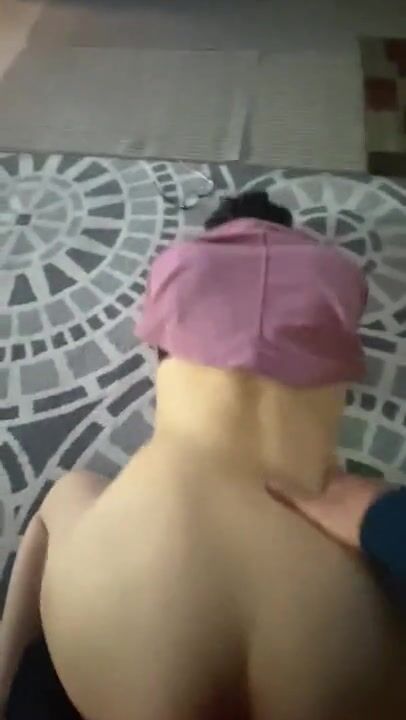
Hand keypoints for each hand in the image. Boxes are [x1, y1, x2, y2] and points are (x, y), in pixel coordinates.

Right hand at [266, 470, 389, 548]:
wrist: (385, 525)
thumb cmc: (347, 515)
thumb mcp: (315, 509)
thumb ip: (293, 497)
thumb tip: (266, 479)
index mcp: (336, 479)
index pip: (324, 473)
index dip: (316, 477)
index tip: (307, 480)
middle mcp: (355, 480)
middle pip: (342, 483)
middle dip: (333, 491)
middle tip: (322, 499)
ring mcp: (373, 492)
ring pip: (358, 494)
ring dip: (351, 501)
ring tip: (341, 513)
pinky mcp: (386, 506)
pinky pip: (372, 506)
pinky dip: (365, 511)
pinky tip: (362, 521)